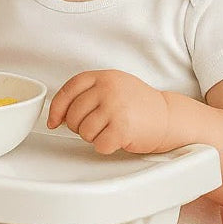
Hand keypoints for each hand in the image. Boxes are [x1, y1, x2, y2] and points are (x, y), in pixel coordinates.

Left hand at [47, 70, 173, 154]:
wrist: (168, 117)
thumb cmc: (139, 104)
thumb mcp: (113, 86)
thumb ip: (88, 94)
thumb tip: (58, 115)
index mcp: (104, 77)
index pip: (69, 90)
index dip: (57, 108)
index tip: (54, 120)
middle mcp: (108, 90)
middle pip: (73, 115)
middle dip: (79, 126)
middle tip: (95, 126)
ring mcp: (115, 108)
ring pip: (84, 132)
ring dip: (94, 137)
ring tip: (109, 130)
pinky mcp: (122, 128)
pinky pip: (99, 145)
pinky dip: (105, 146)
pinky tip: (117, 138)